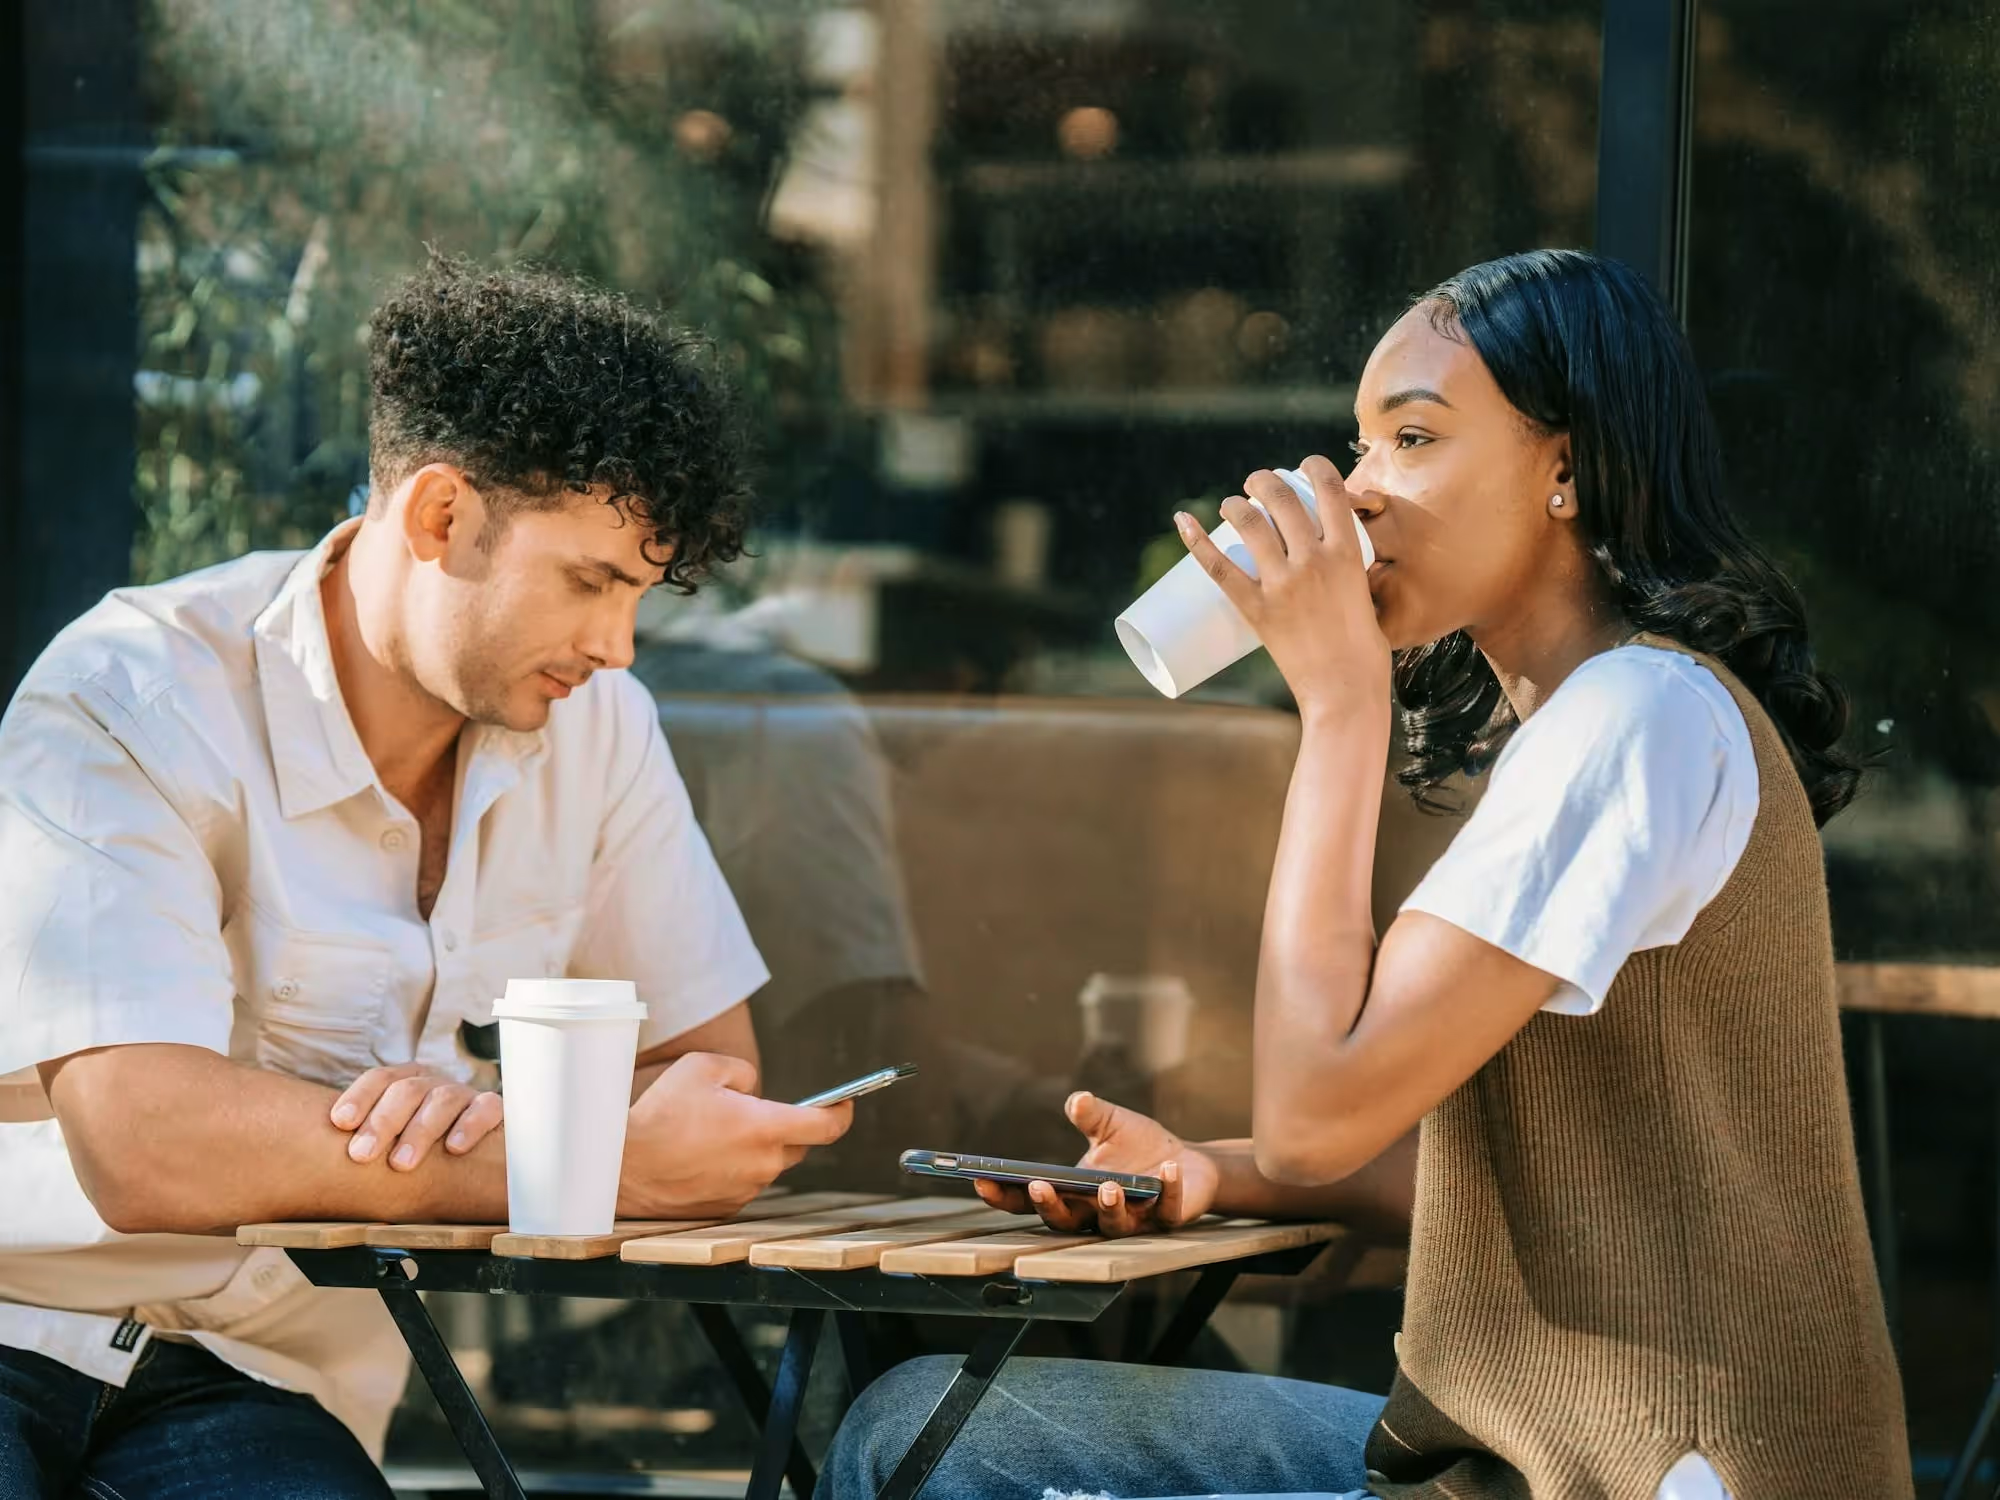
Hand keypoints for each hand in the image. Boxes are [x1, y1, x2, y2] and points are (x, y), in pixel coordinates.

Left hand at [331, 1064, 502, 1170]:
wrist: (478, 1159)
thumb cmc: (421, 1152)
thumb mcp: (391, 1142)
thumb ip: (367, 1144)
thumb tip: (319, 1165)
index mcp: (405, 1083)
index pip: (379, 1079)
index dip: (359, 1097)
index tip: (340, 1122)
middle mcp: (432, 1084)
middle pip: (406, 1090)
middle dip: (382, 1122)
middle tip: (362, 1155)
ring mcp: (464, 1095)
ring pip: (442, 1099)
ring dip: (419, 1130)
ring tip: (401, 1163)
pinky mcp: (493, 1110)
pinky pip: (486, 1108)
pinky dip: (470, 1125)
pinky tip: (455, 1148)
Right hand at [618, 1051, 852, 1218]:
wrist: (620, 1167)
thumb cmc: (659, 1114)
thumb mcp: (702, 1067)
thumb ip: (743, 1073)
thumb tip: (754, 1091)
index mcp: (764, 1128)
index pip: (827, 1126)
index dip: (842, 1113)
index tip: (844, 1104)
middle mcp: (762, 1165)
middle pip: (796, 1146)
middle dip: (785, 1128)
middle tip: (752, 1113)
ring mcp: (745, 1191)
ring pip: (766, 1166)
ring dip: (753, 1150)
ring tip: (712, 1135)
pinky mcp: (725, 1209)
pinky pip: (742, 1185)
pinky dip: (731, 1171)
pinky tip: (699, 1159)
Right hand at [973, 1091, 1218, 1237]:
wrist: (1187, 1164)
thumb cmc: (1140, 1147)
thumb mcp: (1111, 1125)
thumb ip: (1092, 1115)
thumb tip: (1077, 1100)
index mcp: (1074, 1193)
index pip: (1030, 1200)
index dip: (1005, 1195)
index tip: (982, 1180)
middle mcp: (1096, 1214)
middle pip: (1065, 1221)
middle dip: (1050, 1205)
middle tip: (1038, 1187)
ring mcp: (1132, 1220)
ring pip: (1112, 1225)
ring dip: (1108, 1207)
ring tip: (1108, 1186)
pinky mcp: (1167, 1218)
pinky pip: (1165, 1209)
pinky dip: (1166, 1189)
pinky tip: (1167, 1169)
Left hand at [1176, 455, 1389, 716]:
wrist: (1345, 691)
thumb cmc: (1363, 652)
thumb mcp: (1366, 596)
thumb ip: (1348, 574)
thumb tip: (1333, 562)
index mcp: (1347, 552)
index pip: (1329, 489)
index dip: (1314, 466)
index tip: (1302, 465)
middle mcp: (1314, 560)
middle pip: (1282, 498)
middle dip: (1264, 481)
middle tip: (1256, 484)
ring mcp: (1283, 584)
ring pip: (1250, 523)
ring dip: (1236, 504)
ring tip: (1231, 504)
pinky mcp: (1257, 609)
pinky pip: (1219, 568)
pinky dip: (1196, 541)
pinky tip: (1182, 520)